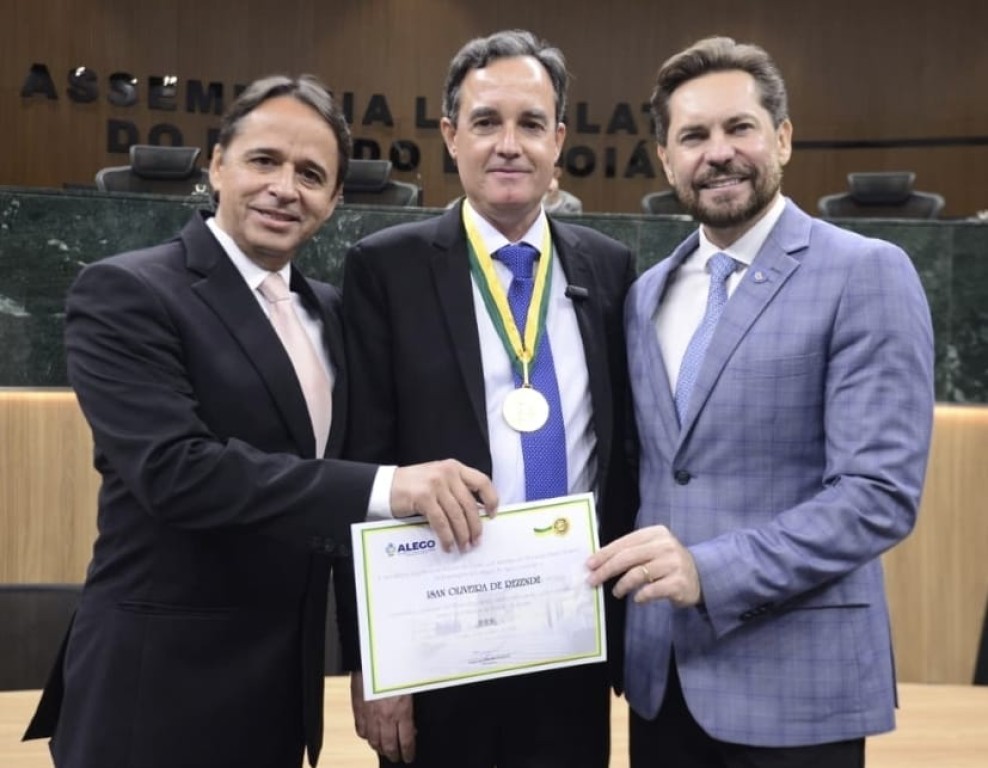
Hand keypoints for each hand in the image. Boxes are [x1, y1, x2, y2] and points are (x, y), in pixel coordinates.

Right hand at [350, 671, 415, 762]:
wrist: (373, 656)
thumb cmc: (396, 667)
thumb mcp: (411, 687)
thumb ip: (411, 707)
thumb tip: (412, 724)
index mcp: (402, 710)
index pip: (406, 740)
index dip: (408, 752)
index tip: (409, 757)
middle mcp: (385, 716)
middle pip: (389, 745)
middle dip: (394, 754)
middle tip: (396, 758)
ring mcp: (370, 714)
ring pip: (373, 740)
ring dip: (379, 747)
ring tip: (383, 749)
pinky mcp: (358, 708)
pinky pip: (360, 729)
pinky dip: (365, 736)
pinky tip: (368, 736)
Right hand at [391, 459, 497, 551]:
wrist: (385, 485)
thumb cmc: (413, 485)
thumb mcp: (438, 480)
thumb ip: (456, 490)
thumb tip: (475, 515)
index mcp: (454, 467)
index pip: (482, 481)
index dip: (491, 499)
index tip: (492, 515)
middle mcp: (447, 473)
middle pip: (470, 503)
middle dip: (475, 526)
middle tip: (476, 540)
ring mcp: (435, 484)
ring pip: (457, 514)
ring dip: (462, 534)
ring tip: (464, 546)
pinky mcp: (424, 497)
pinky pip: (441, 521)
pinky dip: (446, 536)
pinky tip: (447, 545)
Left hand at [586, 525, 701, 606]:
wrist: (701, 576)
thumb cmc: (668, 563)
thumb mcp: (652, 550)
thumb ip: (631, 552)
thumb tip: (599, 562)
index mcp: (656, 533)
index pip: (624, 542)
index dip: (604, 554)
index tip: (589, 564)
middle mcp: (665, 546)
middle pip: (628, 557)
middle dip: (606, 569)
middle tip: (593, 580)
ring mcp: (673, 564)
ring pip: (637, 574)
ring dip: (622, 585)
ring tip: (616, 592)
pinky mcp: (678, 583)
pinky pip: (651, 591)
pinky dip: (640, 596)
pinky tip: (637, 599)